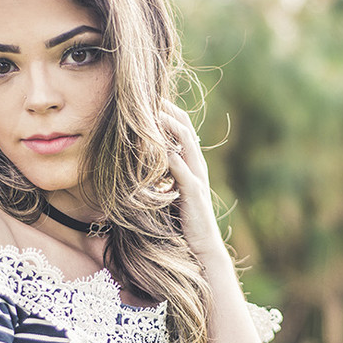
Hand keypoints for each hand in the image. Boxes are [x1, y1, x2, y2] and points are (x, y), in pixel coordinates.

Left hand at [161, 101, 228, 262]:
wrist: (201, 247)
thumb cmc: (183, 224)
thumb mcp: (170, 194)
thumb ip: (162, 177)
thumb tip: (142, 165)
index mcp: (191, 165)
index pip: (182, 130)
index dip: (168, 112)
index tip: (149, 98)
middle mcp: (196, 166)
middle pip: (185, 129)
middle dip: (168, 110)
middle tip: (148, 94)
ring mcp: (196, 177)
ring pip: (184, 143)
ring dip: (168, 125)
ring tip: (151, 112)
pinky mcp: (193, 192)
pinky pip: (181, 168)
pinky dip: (168, 155)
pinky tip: (156, 146)